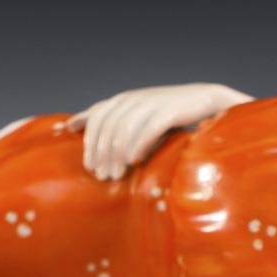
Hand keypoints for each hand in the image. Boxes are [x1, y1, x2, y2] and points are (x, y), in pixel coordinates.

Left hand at [69, 83, 250, 180]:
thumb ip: (108, 120)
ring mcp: (152, 103)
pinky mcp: (170, 111)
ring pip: (125, 128)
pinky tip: (134, 161)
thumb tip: (72, 124)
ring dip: (118, 154)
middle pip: (109, 125)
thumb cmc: (168, 114)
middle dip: (102, 153)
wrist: (205, 100)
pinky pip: (149, 128)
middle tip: (103, 176)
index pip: (98, 117)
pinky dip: (139, 145)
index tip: (89, 165)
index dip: (90, 142)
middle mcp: (134, 99)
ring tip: (117, 174)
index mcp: (124, 99)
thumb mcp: (136, 116)